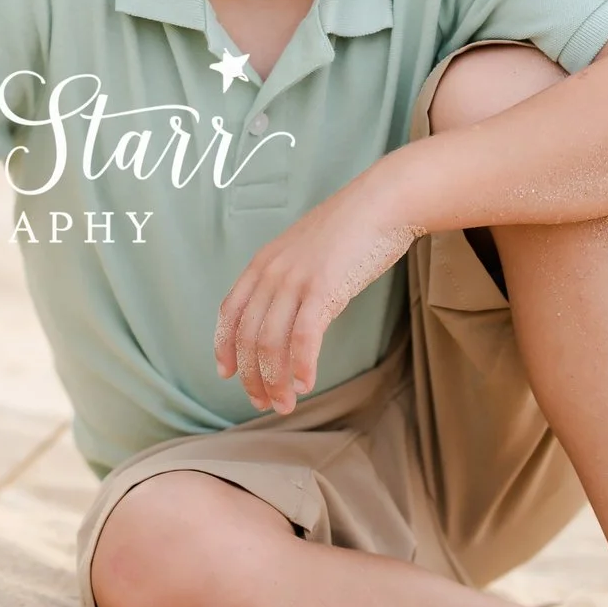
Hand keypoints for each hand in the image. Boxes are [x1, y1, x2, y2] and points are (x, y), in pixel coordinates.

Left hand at [215, 175, 418, 415]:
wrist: (383, 202)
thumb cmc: (352, 228)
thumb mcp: (307, 250)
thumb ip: (290, 276)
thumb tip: (289, 310)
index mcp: (263, 262)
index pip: (230, 312)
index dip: (224, 346)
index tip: (227, 373)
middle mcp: (272, 272)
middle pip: (248, 336)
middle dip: (252, 376)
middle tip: (264, 402)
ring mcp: (295, 280)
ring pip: (271, 343)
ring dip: (275, 381)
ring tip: (286, 403)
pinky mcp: (323, 288)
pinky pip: (303, 337)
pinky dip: (301, 366)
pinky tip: (307, 383)